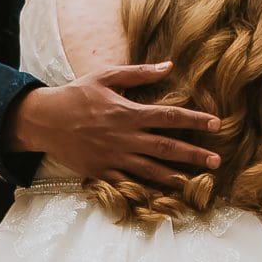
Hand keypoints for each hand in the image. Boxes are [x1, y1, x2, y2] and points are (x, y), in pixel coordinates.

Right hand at [6, 64, 221, 187]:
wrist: (45, 120)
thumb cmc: (76, 95)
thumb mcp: (106, 76)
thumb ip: (139, 73)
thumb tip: (169, 65)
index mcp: (129, 112)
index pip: (170, 117)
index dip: (195, 120)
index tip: (216, 124)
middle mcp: (125, 137)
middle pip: (167, 147)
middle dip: (194, 155)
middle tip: (216, 162)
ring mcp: (114, 157)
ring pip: (151, 170)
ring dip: (176, 177)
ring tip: (196, 183)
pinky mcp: (102, 172)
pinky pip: (129, 184)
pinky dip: (147, 191)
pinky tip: (163, 195)